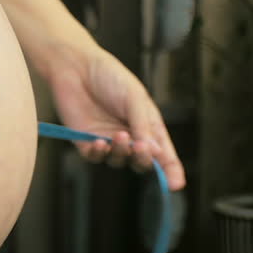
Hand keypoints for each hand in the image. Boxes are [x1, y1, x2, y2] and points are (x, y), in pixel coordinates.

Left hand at [42, 45, 185, 189]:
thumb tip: (154, 151)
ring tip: (119, 135)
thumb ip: (143, 124)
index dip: (171, 170)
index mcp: (147, 124)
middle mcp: (129, 135)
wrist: (76, 67)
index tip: (176, 185)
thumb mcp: (133, 96)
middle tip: (141, 147)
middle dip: (144, 159)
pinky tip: (99, 142)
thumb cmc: (108, 76)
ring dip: (122, 152)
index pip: (163, 152)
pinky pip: (95, 157)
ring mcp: (107, 140)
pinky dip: (100, 153)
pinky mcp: (85, 141)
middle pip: (141, 161)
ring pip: (119, 161)